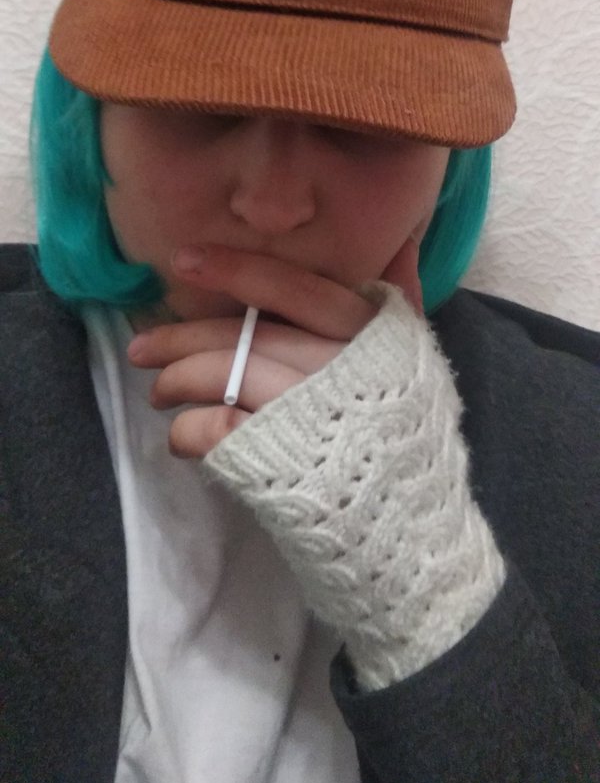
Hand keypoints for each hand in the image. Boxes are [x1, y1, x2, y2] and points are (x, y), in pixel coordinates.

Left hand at [127, 238, 421, 457]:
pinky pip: (217, 428)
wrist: (414, 529)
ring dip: (179, 380)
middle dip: (185, 337)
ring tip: (158, 392)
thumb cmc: (404, 440)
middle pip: (249, 335)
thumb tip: (384, 253)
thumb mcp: (413, 363)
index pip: (297, 289)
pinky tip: (180, 436)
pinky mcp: (284, 459)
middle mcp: (344, 365)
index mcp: (375, 335)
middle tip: (142, 346)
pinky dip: (188, 430)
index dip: (238, 271)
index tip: (184, 260)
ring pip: (227, 375)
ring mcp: (313, 412)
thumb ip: (395, 305)